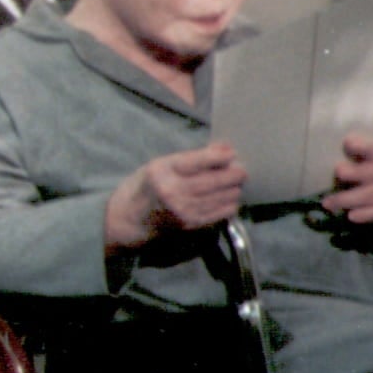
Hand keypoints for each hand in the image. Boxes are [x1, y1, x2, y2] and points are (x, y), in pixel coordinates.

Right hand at [105, 143, 245, 249]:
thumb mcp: (160, 164)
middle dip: (234, 173)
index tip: (232, 152)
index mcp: (162, 172)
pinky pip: (222, 212)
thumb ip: (191, 158)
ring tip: (234, 182)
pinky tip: (228, 197)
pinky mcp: (192, 223)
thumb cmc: (145, 186)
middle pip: (215, 180)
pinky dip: (230, 203)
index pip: (198, 161)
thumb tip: (224, 149)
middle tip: (241, 168)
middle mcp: (173, 191)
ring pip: (223, 196)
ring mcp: (183, 210)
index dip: (220, 156)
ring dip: (234, 188)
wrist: (130, 219)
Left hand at [322, 134, 372, 231]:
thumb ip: (360, 151)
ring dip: (347, 199)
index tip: (347, 143)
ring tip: (328, 203)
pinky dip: (366, 214)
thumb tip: (346, 143)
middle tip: (337, 172)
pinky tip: (351, 216)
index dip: (363, 146)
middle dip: (353, 172)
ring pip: (371, 194)